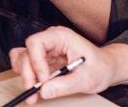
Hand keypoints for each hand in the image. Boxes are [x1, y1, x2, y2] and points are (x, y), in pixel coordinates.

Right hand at [8, 26, 127, 101]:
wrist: (105, 68)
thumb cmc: (100, 67)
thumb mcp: (87, 78)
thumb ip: (66, 85)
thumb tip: (44, 91)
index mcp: (61, 37)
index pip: (36, 42)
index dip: (36, 61)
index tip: (43, 80)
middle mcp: (50, 40)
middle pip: (26, 52)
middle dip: (28, 73)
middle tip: (34, 92)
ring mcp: (45, 50)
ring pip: (22, 57)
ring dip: (24, 75)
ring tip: (34, 90)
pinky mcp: (43, 60)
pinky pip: (25, 64)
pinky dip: (26, 75)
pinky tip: (36, 86)